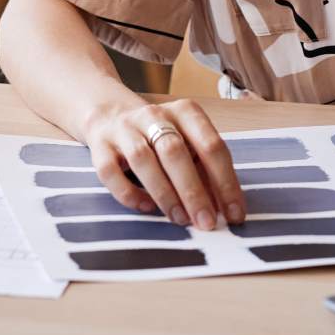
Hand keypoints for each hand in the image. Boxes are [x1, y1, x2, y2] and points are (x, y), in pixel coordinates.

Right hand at [81, 98, 244, 230]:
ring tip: (180, 219)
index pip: (211, 145)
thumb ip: (205, 171)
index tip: (234, 214)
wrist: (110, 115)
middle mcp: (154, 115)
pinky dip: (129, 192)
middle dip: (194, 191)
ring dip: (164, 193)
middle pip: (176, 151)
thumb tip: (224, 209)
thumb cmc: (160, 137)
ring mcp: (124, 128)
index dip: (225, 181)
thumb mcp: (188, 143)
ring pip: (143, 159)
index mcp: (185, 112)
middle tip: (207, 223)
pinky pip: (110, 171)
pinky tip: (146, 208)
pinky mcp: (100, 145)